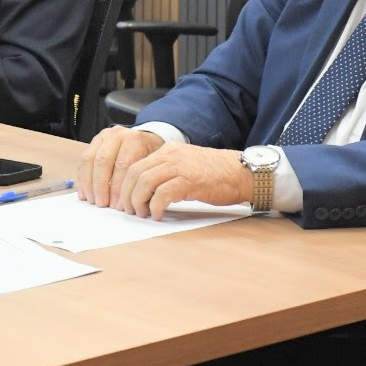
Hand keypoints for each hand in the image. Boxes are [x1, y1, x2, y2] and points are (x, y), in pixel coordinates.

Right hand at [78, 125, 164, 207]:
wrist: (147, 139)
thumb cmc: (152, 156)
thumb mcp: (153, 164)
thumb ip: (142, 179)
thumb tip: (131, 203)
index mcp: (134, 139)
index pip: (123, 164)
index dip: (118, 187)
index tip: (118, 206)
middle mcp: (117, 134)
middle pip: (103, 161)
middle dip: (100, 186)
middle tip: (102, 204)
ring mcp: (102, 136)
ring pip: (89, 159)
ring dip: (88, 183)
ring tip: (92, 200)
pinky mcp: (93, 142)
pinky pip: (83, 160)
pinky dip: (82, 178)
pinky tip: (84, 194)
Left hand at [110, 142, 253, 219]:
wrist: (242, 173)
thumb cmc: (216, 174)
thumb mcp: (185, 166)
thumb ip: (165, 173)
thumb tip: (144, 192)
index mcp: (167, 150)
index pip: (134, 165)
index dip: (124, 185)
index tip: (123, 201)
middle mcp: (170, 155)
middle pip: (134, 173)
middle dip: (127, 194)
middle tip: (128, 211)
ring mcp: (180, 166)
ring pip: (144, 182)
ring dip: (138, 201)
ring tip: (142, 214)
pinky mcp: (190, 181)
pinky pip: (163, 194)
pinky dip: (156, 206)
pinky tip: (158, 215)